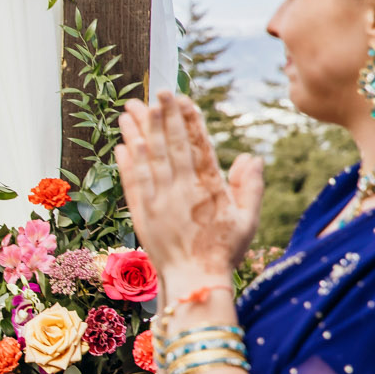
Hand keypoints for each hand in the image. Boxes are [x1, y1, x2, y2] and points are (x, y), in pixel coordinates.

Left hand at [116, 92, 263, 291]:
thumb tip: (251, 157)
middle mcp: (181, 191)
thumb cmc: (224, 251)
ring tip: (130, 108)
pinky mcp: (141, 214)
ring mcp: (158, 202)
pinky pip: (132, 183)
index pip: (197, 145)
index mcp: (208, 189)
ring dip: (138, 132)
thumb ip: (249, 187)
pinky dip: (127, 163)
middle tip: (154, 91)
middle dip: (162, 116)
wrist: (194, 282)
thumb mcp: (247, 220)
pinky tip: (123, 144)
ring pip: (147, 160)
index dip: (188, 119)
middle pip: (169, 146)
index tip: (180, 97)